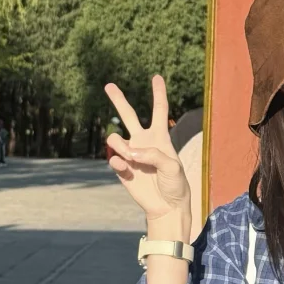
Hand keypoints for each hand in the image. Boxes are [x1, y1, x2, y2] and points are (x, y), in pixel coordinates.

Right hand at [104, 75, 191, 226]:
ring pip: (115, 137)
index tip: (156, 76)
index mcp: (160, 137)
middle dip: (118, 100)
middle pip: (129, 115)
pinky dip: (118, 162)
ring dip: (120, 145)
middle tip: (108, 85)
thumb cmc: (175, 185)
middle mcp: (143, 141)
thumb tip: (130, 153)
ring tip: (130, 158)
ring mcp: (131, 154)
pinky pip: (113, 158)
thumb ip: (153, 156)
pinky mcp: (122, 169)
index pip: (159, 109)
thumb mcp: (172, 167)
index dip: (158, 93)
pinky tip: (127, 170)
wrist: (166, 206)